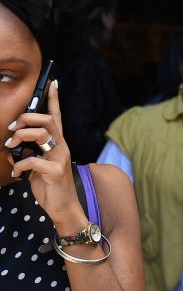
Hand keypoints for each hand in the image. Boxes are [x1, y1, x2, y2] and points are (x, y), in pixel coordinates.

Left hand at [6, 81, 87, 235]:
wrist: (64, 208)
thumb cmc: (50, 187)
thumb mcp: (37, 167)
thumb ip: (28, 154)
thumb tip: (11, 149)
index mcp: (58, 144)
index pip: (57, 116)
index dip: (55, 99)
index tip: (53, 82)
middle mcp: (62, 147)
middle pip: (46, 120)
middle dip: (26, 119)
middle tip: (12, 130)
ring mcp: (60, 158)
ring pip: (41, 134)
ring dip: (21, 137)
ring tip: (11, 147)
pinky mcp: (55, 171)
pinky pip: (32, 160)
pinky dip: (19, 165)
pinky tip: (17, 173)